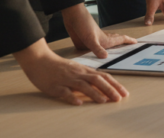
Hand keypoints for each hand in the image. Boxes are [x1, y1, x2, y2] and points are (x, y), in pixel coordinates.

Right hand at [13, 38, 128, 105]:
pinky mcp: (55, 86)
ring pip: (83, 86)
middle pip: (97, 80)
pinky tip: (79, 103)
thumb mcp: (76, 69)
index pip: (103, 76)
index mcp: (84, 70)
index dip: (115, 85)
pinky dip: (72, 97)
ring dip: (94, 93)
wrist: (39, 60)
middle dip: (109, 89)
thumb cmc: (58, 66)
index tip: (124, 93)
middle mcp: (78, 74)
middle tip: (118, 98)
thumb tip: (101, 87)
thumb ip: (87, 77)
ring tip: (104, 101)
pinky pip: (65, 92)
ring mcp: (67, 80)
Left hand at [62, 2, 135, 58]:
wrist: (72, 15)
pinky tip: (94, 52)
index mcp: (105, 39)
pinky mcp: (84, 41)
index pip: (120, 39)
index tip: (136, 42)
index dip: (128, 41)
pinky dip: (97, 48)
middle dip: (122, 43)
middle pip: (114, 40)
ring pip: (105, 43)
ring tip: (115, 49)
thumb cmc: (83, 24)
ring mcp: (93, 39)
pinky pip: (93, 47)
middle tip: (129, 45)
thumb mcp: (90, 39)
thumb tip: (105, 57)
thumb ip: (97, 48)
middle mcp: (100, 39)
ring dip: (111, 45)